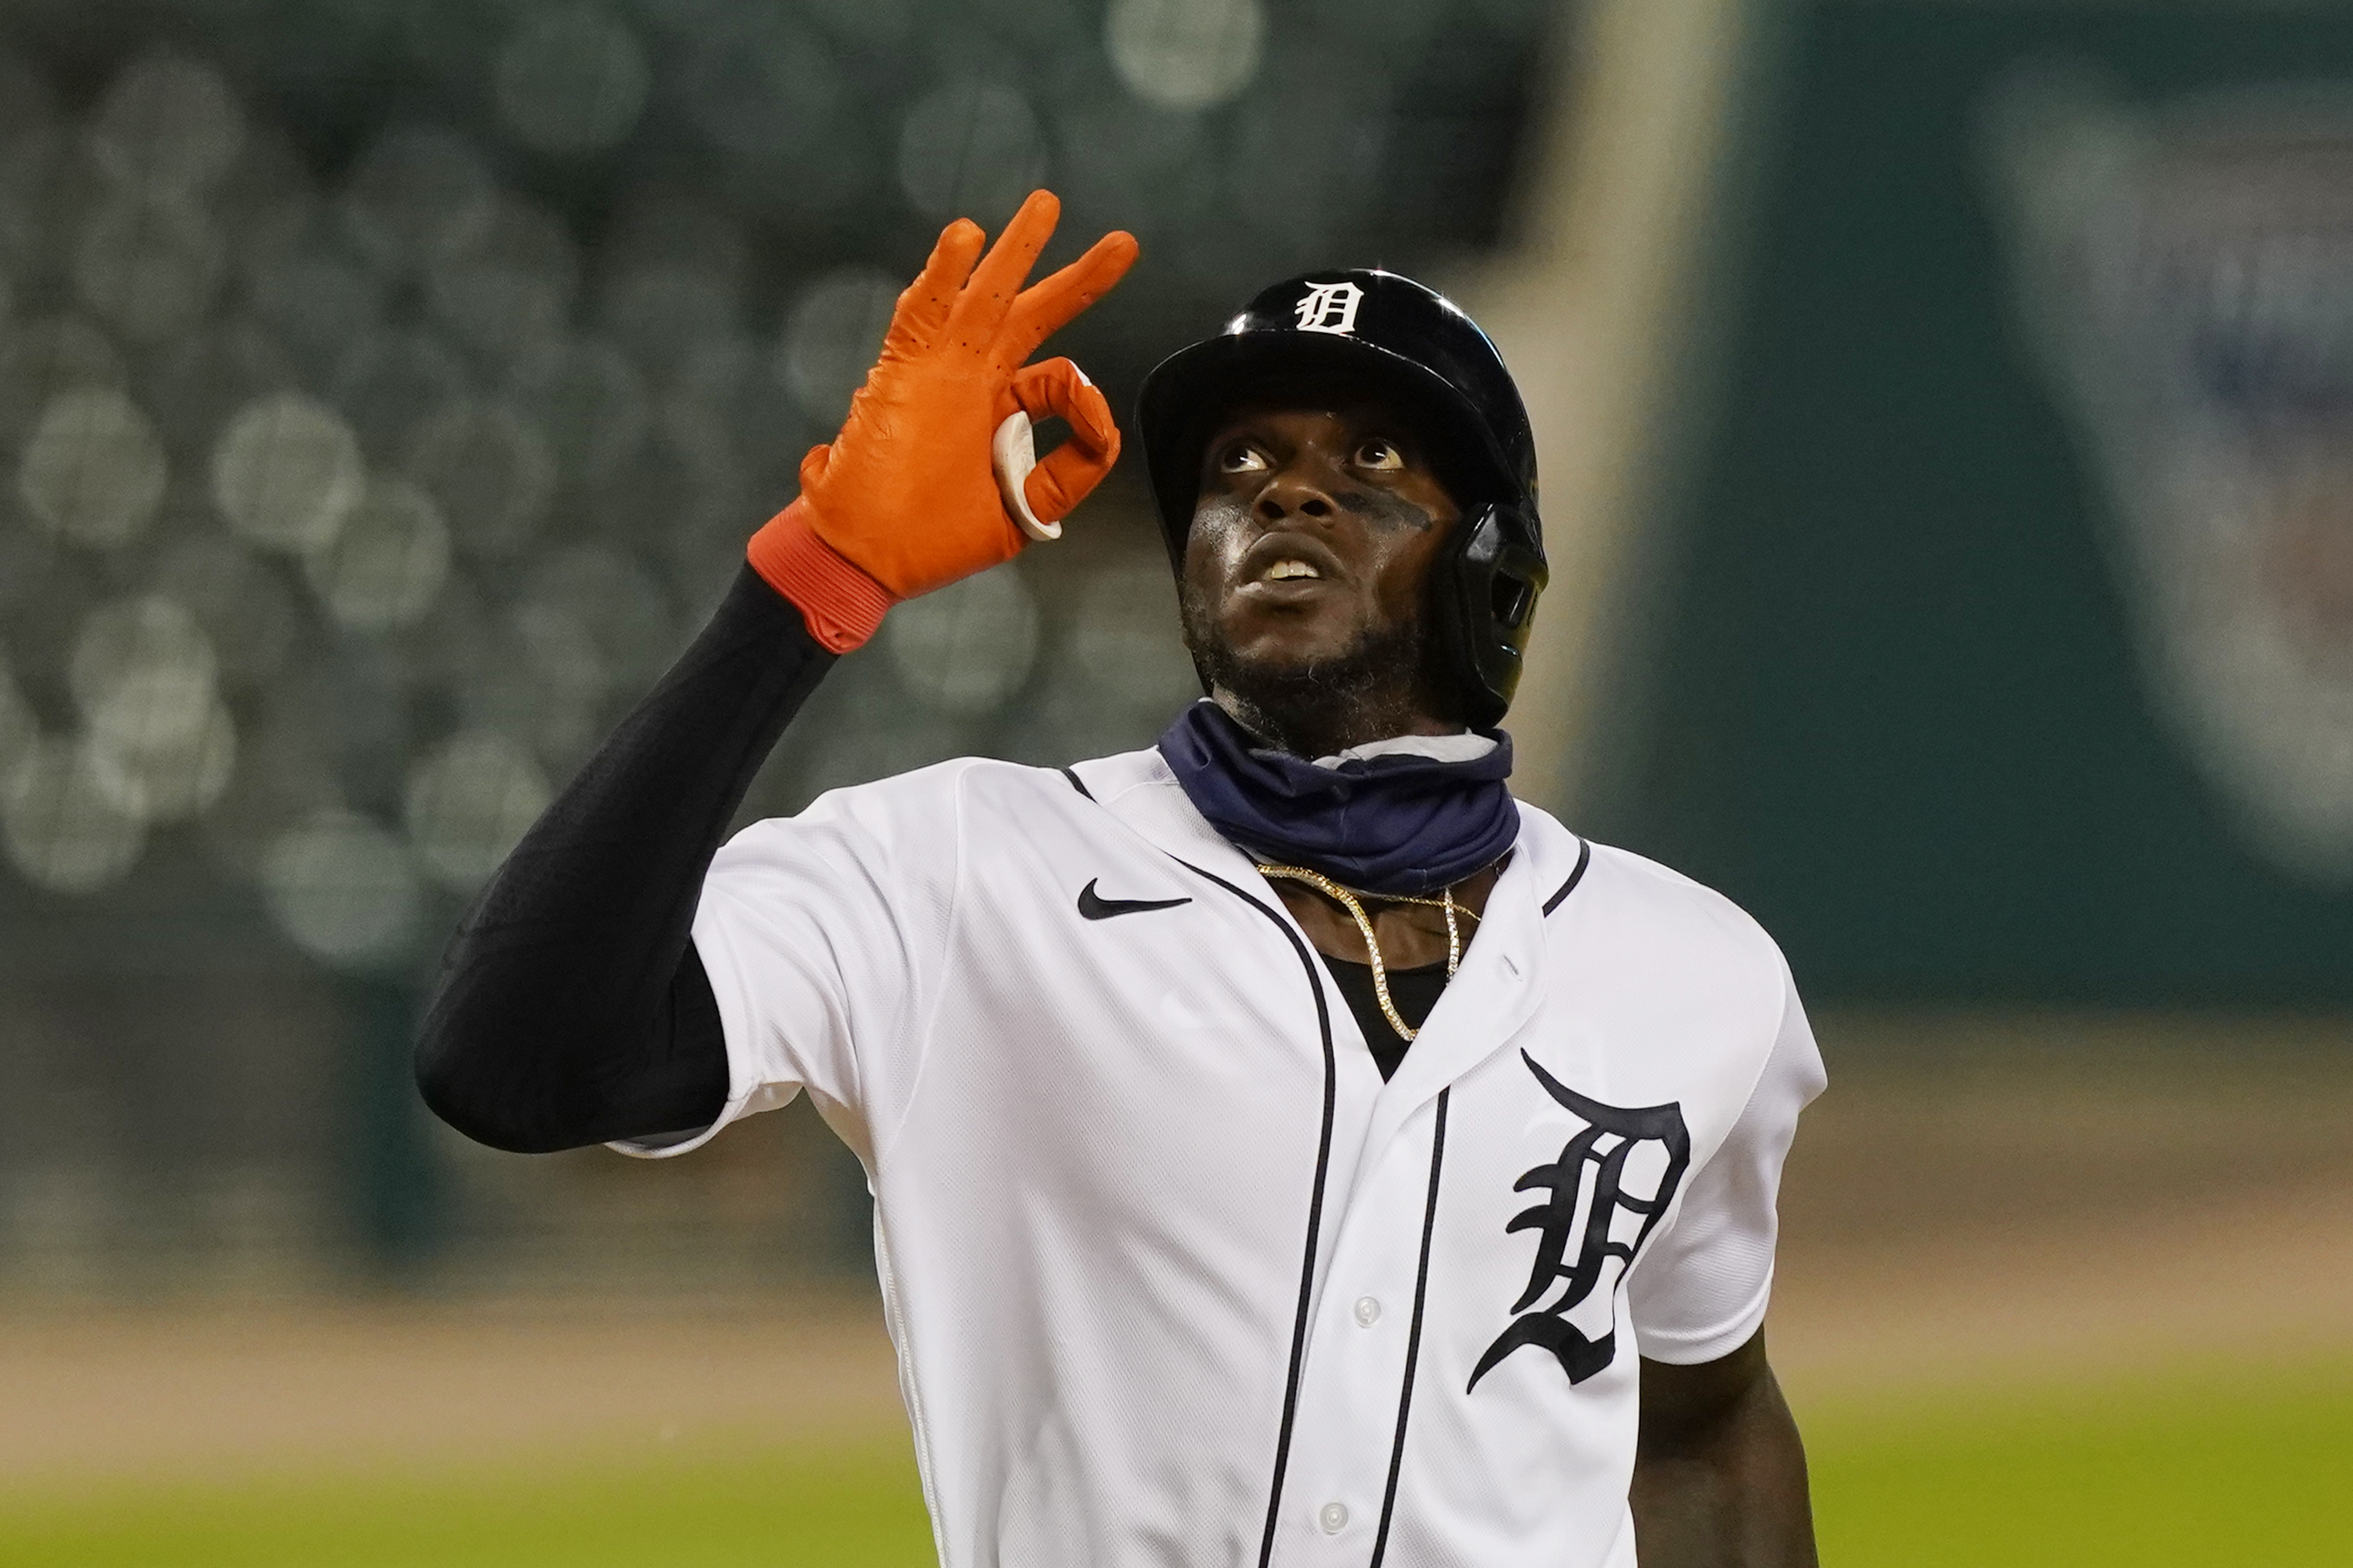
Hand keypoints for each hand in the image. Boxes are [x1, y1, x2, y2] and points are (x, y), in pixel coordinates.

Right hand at [749, 191, 1137, 646]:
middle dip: (1075, 278)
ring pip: (982, 296)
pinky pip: (922, 312)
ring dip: (1014, 250)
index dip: (1082, 396)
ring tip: (1047, 207)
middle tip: (1124, 244)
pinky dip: (942, 274)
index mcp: (999, 412)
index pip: (1055, 380)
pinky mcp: (900, 373)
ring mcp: (937, 372)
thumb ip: (1070, 472)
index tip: (1092, 420)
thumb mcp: (1022, 513)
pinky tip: (965, 236)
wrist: (860, 557)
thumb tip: (1106, 425)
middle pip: (1030, 315)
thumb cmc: (929, 541)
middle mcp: (972, 382)